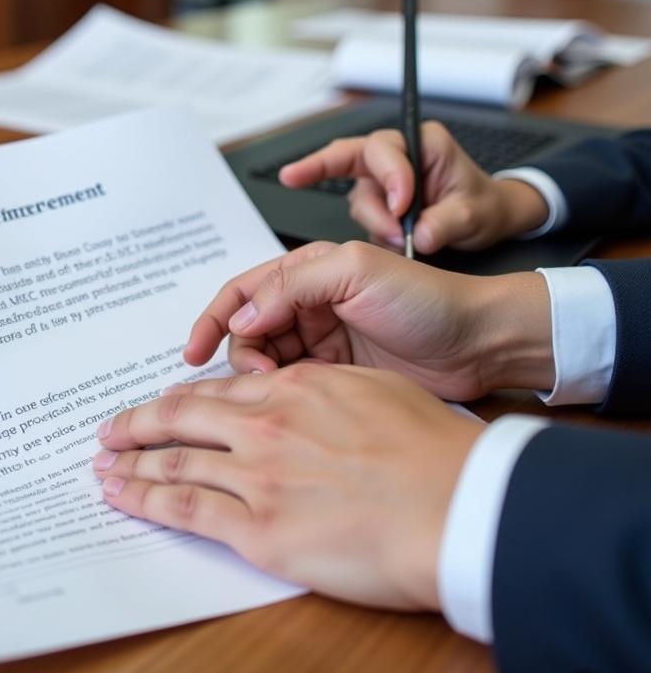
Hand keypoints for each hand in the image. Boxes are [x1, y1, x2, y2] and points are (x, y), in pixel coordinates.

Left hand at [93, 365, 481, 609]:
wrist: (455, 504)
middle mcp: (265, 427)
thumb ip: (322, 390)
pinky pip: (186, 511)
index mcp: (294, 390)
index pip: (217, 395)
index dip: (179, 402)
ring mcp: (257, 476)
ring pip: (173, 465)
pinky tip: (122, 497)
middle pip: (180, 421)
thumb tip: (298, 394)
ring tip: (102, 465)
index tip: (158, 407)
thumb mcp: (373, 390)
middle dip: (136, 427)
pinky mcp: (259, 529)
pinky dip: (146, 502)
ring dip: (130, 464)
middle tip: (107, 432)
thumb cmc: (432, 451)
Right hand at [183, 240, 553, 399]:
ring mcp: (323, 341)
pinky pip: (292, 384)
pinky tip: (293, 401)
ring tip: (279, 388)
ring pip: (266, 360)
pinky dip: (282, 394)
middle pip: (248, 330)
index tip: (193, 352)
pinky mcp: (337, 375)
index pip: (243, 292)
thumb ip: (293, 285)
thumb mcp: (356, 270)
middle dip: (240, 352)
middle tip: (257, 376)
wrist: (479, 344)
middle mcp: (310, 304)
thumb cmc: (427, 298)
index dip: (213, 319)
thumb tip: (244, 316)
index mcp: (309, 271)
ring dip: (260, 376)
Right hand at [278, 121, 549, 253]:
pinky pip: (362, 215)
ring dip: (373, 220)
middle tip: (292, 176)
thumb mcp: (475, 215)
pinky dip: (372, 230)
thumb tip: (419, 236)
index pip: (386, 149)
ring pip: (356, 195)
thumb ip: (447, 223)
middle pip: (347, 155)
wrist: (490, 221)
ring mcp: (383, 180)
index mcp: (423, 144)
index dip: (388, 177)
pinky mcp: (378, 202)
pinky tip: (392, 242)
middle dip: (317, 166)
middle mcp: (396, 156)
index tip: (402, 208)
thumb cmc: (484, 207)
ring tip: (401, 241)